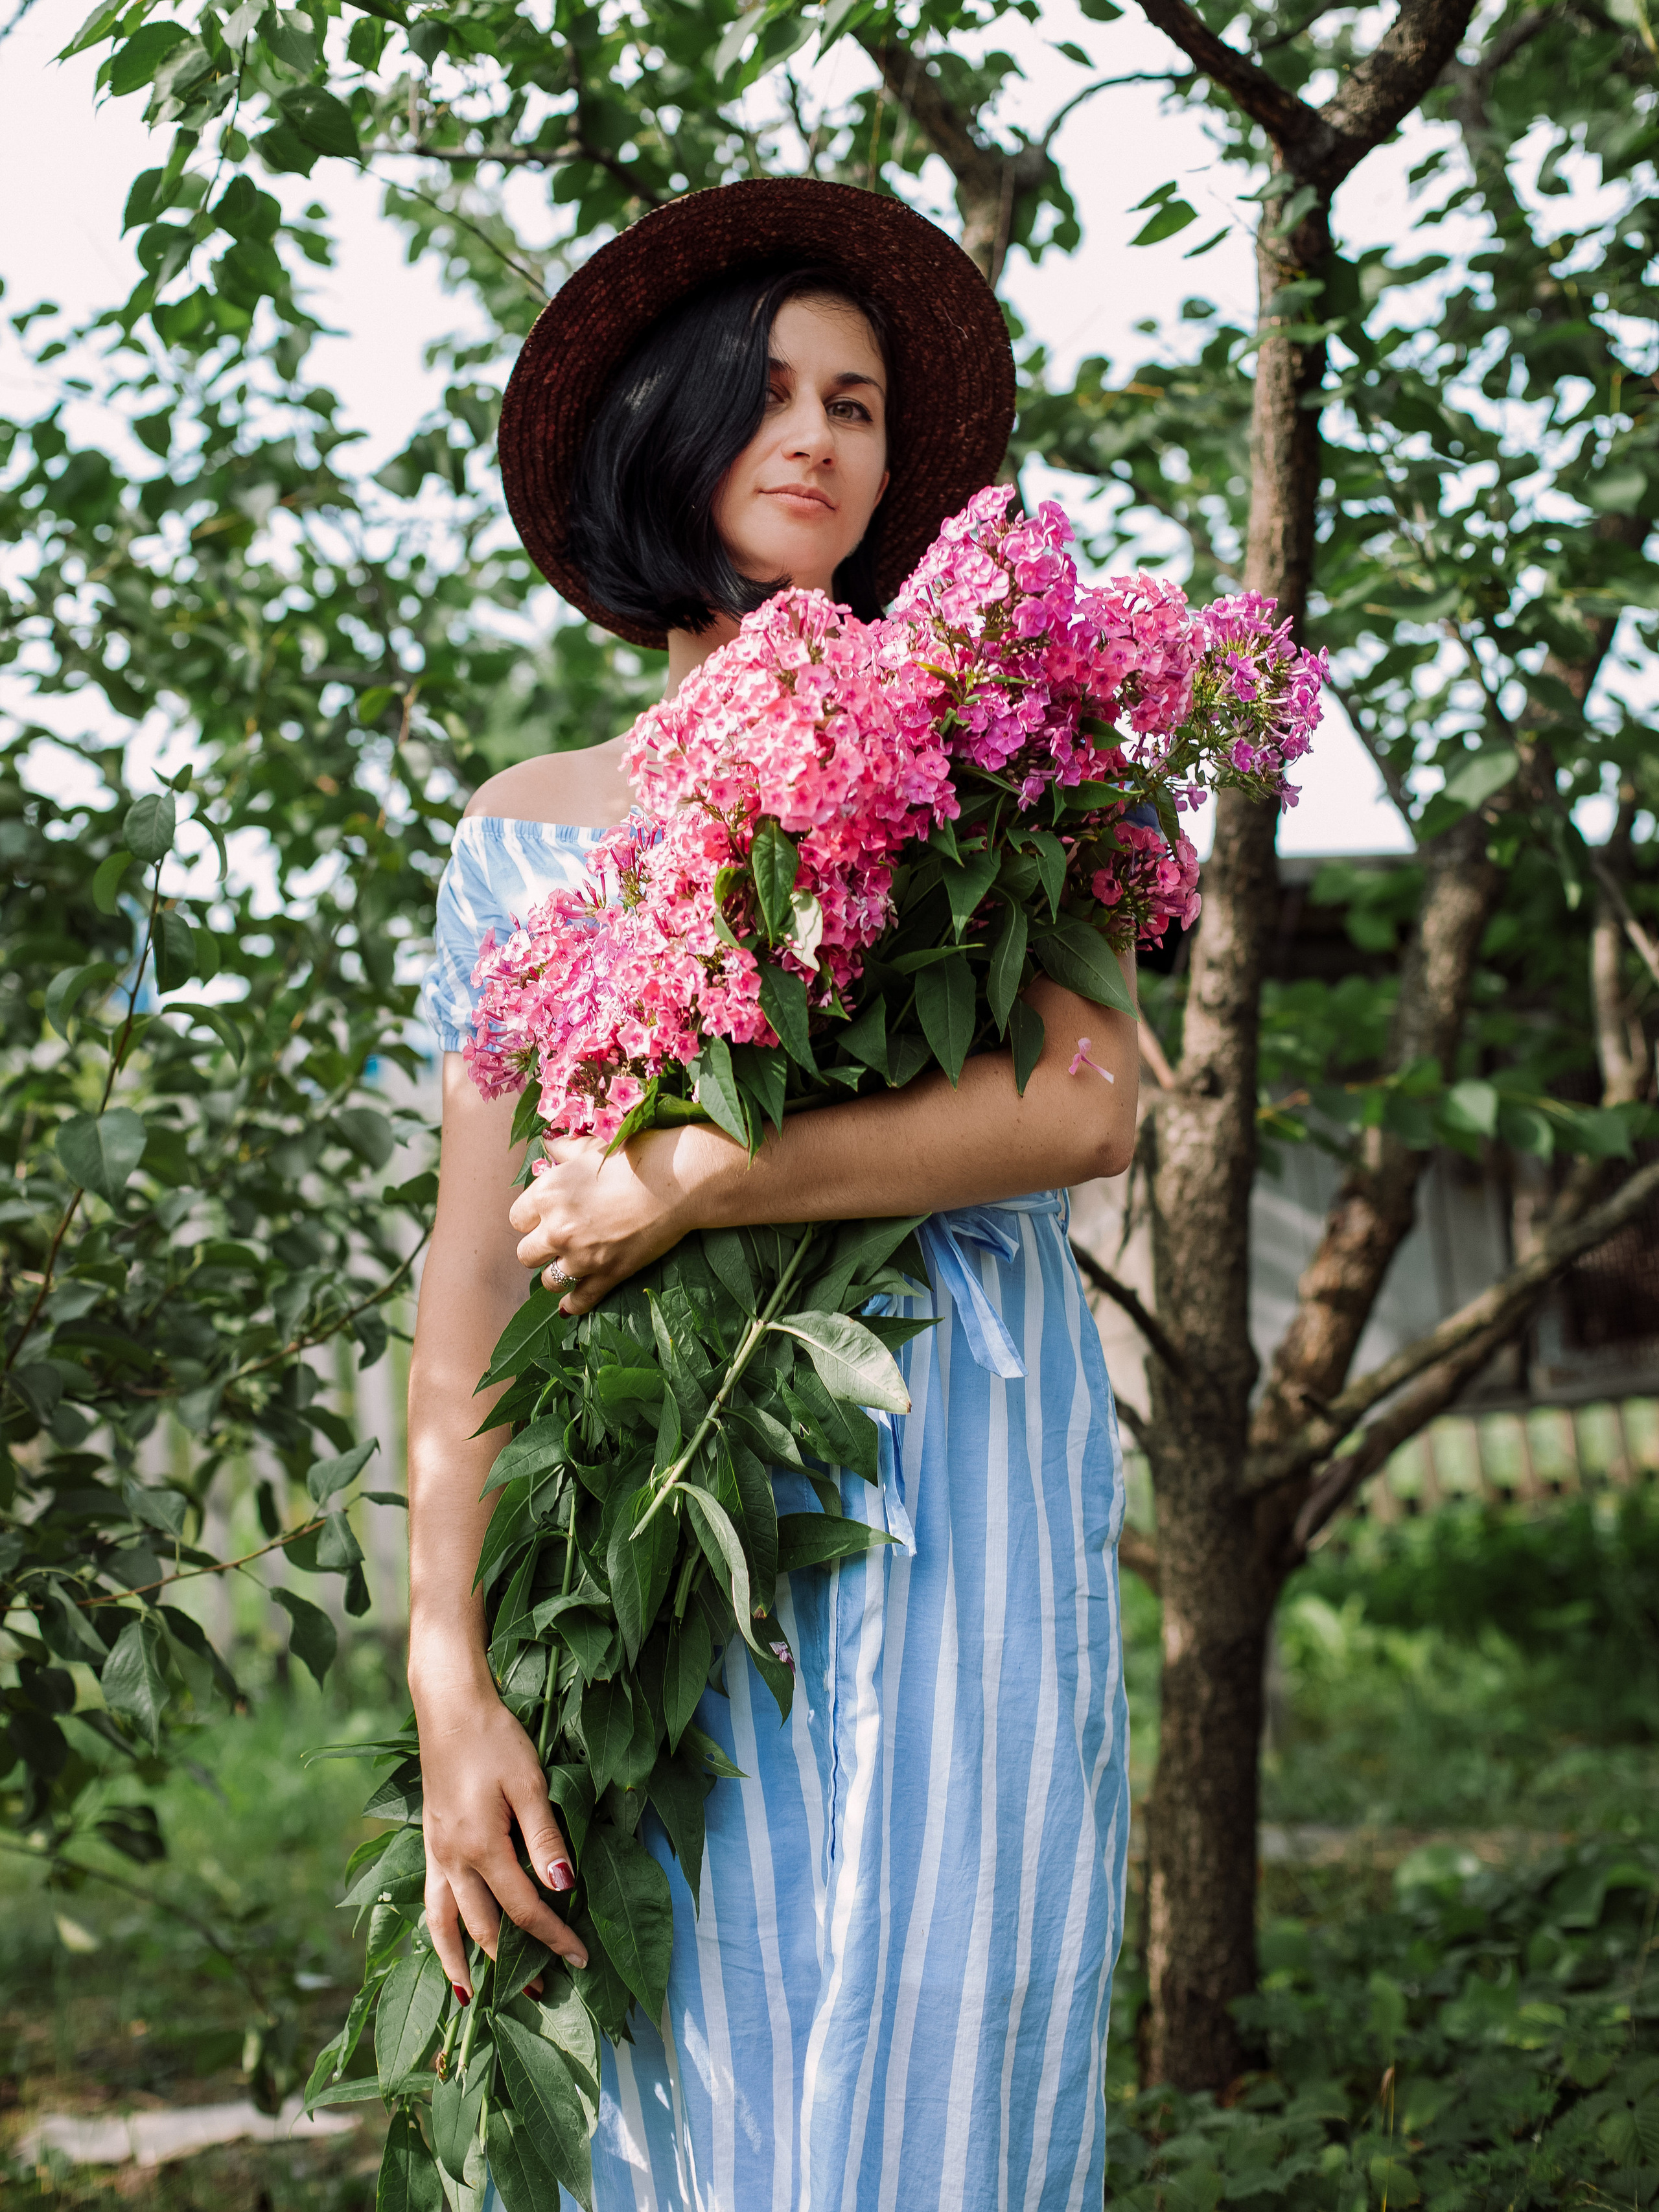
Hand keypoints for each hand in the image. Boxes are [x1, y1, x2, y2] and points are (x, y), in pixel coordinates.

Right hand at [419, 1686, 588, 1999]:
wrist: (450, 1708)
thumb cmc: (495, 1739)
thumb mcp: (529, 1783)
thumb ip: (544, 1837)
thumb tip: (563, 1886)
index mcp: (482, 1848)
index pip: (524, 1909)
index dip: (553, 1938)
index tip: (579, 1960)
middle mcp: (453, 1859)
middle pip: (483, 1927)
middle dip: (511, 1963)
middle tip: (539, 1991)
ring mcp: (436, 1853)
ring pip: (443, 1924)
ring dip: (460, 1963)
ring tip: (471, 1998)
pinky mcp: (430, 1842)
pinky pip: (431, 1902)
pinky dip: (439, 1932)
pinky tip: (447, 1941)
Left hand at [507, 1128, 697, 1314]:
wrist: (676, 1181)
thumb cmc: (634, 1157)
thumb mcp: (592, 1148)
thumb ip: (564, 1148)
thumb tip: (549, 1142)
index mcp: (548, 1195)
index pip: (517, 1219)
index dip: (531, 1219)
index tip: (544, 1217)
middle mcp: (558, 1229)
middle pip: (526, 1254)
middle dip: (540, 1248)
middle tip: (557, 1240)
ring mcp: (582, 1256)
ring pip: (549, 1281)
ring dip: (557, 1274)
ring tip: (568, 1265)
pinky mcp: (609, 1274)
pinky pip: (581, 1301)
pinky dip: (574, 1305)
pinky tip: (569, 1305)